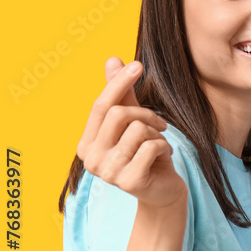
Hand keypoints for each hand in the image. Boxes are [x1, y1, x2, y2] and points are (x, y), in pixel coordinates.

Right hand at [76, 58, 184, 209]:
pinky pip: (152, 147)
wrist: (162, 191)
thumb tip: (112, 59)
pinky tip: (163, 157)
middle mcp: (90, 159)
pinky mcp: (128, 182)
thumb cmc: (146, 153)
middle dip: (146, 113)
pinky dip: (164, 146)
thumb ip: (121, 94)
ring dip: (157, 133)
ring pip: (138, 129)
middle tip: (160, 124)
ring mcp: (107, 173)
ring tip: (159, 144)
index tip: (138, 64)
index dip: (119, 83)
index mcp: (86, 143)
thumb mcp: (134, 121)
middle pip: (118, 114)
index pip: (100, 105)